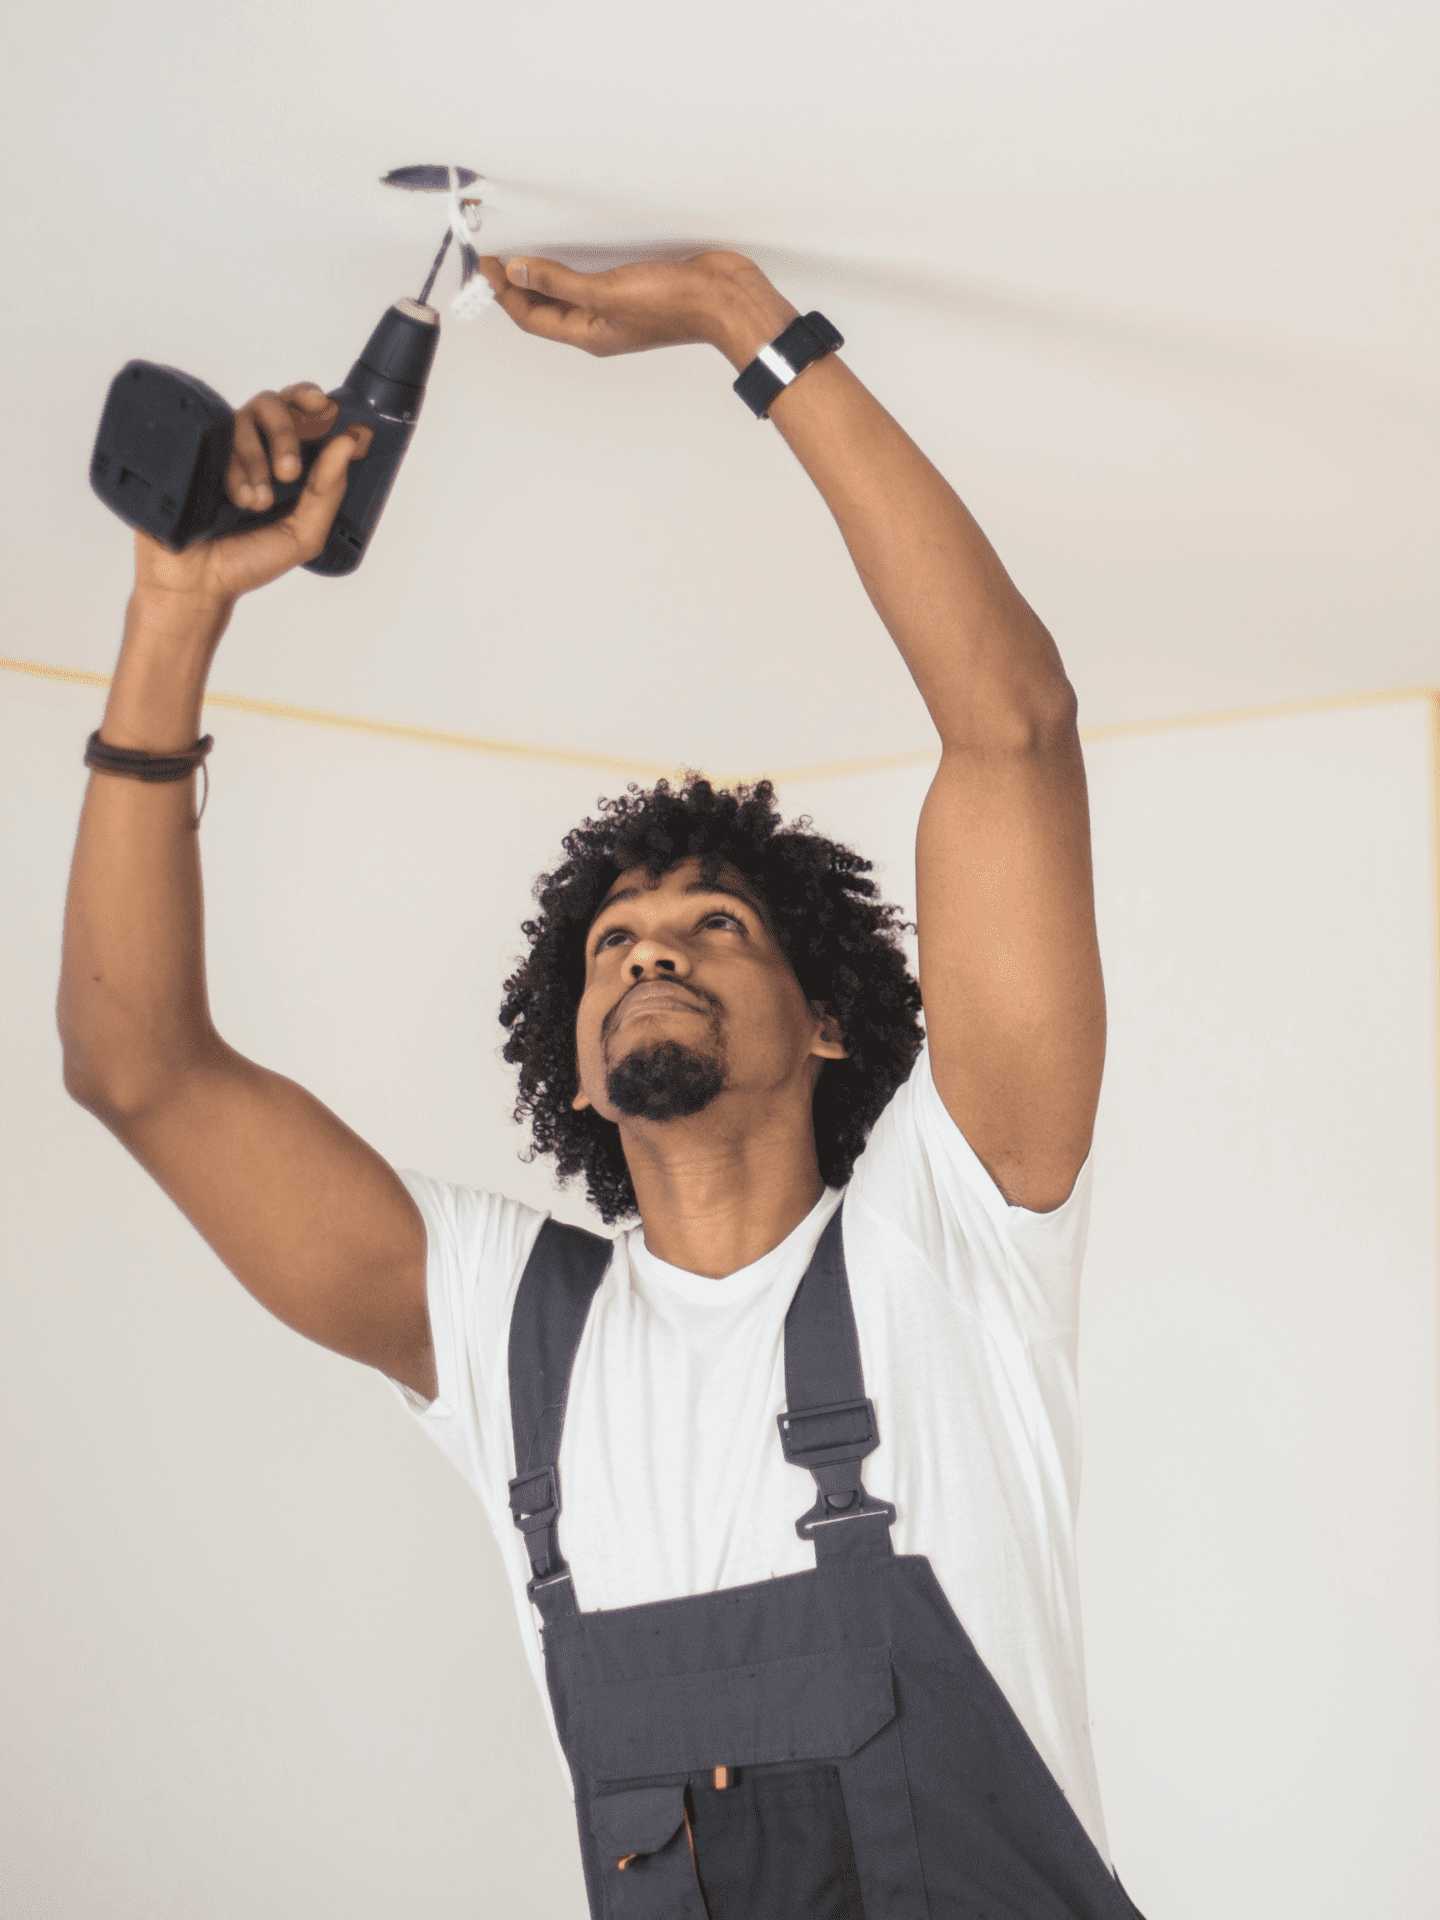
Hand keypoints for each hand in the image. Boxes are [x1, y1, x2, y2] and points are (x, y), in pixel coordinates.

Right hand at [132, 384, 373, 613]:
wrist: (197, 583)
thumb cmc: (249, 561)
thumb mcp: (303, 534)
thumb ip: (328, 492)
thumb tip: (348, 443)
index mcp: (282, 461)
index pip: (298, 410)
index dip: (309, 398)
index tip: (321, 406)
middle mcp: (251, 448)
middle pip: (271, 404)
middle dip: (285, 434)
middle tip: (289, 473)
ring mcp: (218, 448)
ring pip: (242, 418)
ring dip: (256, 460)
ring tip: (256, 502)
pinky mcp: (191, 451)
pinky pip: (213, 434)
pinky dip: (232, 467)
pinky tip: (234, 498)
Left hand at [477, 250, 797, 363]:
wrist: (725, 298)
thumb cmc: (674, 304)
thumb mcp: (608, 292)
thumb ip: (560, 282)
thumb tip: (519, 272)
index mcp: (589, 333)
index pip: (531, 316)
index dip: (504, 292)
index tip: (487, 261)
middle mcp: (599, 324)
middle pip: (544, 307)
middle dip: (516, 285)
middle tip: (494, 253)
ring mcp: (617, 307)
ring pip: (566, 293)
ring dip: (543, 274)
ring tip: (522, 249)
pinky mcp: (634, 286)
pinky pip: (591, 277)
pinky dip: (572, 264)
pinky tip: (568, 245)